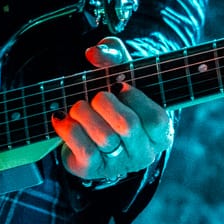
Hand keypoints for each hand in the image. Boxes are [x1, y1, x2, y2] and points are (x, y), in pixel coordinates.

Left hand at [53, 37, 174, 186]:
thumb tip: (94, 53)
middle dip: (105, 102)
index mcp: (161, 133)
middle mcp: (144, 153)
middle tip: (97, 96)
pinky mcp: (93, 170)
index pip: (156, 119)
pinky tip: (62, 116)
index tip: (120, 87)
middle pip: (128, 126)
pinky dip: (69, 128)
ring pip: (104, 137)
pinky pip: (84, 149)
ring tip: (78, 105)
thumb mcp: (121, 70)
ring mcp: (119, 165)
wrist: (92, 124)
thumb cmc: (115, 94)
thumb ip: (113, 54)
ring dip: (84, 113)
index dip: (135, 98)